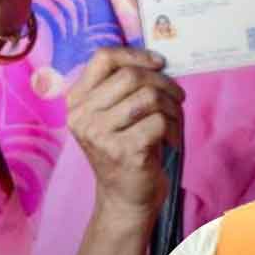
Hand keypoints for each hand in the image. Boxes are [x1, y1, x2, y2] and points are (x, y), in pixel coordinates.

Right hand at [67, 47, 185, 221]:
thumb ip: (124, 87)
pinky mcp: (122, 151)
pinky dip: (174, 128)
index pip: (102, 58)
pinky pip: (159, 121)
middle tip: (178, 97)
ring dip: (172, 107)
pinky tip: (172, 140)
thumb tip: (157, 61)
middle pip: (131, 76)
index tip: (159, 63)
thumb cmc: (126, 149)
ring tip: (175, 120)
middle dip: (163, 83)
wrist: (124, 199)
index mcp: (77, 101)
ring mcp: (99, 135)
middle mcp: (82, 116)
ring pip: (148, 97)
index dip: (135, 55)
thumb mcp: (115, 115)